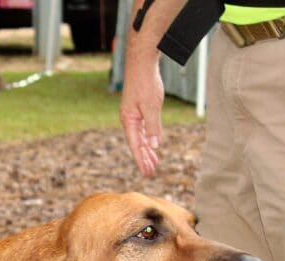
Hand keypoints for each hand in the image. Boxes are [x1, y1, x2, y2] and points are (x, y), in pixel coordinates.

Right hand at [119, 61, 164, 177]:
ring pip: (141, 136)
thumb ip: (153, 126)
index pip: (135, 146)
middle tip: (151, 172)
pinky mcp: (139, 108)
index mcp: (129, 120)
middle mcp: (129, 119)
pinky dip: (149, 137)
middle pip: (137, 143)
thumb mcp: (151, 106)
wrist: (141, 63)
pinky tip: (154, 143)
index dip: (141, 160)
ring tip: (154, 162)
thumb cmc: (145, 83)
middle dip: (144, 158)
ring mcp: (133, 114)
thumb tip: (155, 145)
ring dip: (147, 149)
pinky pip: (143, 128)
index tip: (147, 173)